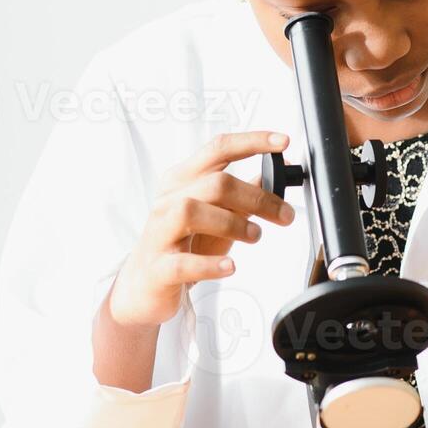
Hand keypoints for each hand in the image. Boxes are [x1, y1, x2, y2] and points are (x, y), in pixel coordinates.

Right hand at [106, 130, 295, 327]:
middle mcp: (169, 201)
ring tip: (255, 236)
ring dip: (233, 223)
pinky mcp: (158, 268)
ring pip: (191, 211)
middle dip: (257, 197)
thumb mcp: (217, 215)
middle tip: (284, 215)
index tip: (282, 142)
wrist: (143, 286)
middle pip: (214, 183)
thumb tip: (277, 175)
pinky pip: (182, 262)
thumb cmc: (182, 246)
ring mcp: (160, 233)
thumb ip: (243, 196)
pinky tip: (229, 265)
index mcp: (182, 181)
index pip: (218, 149)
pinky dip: (209, 264)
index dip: (252, 141)